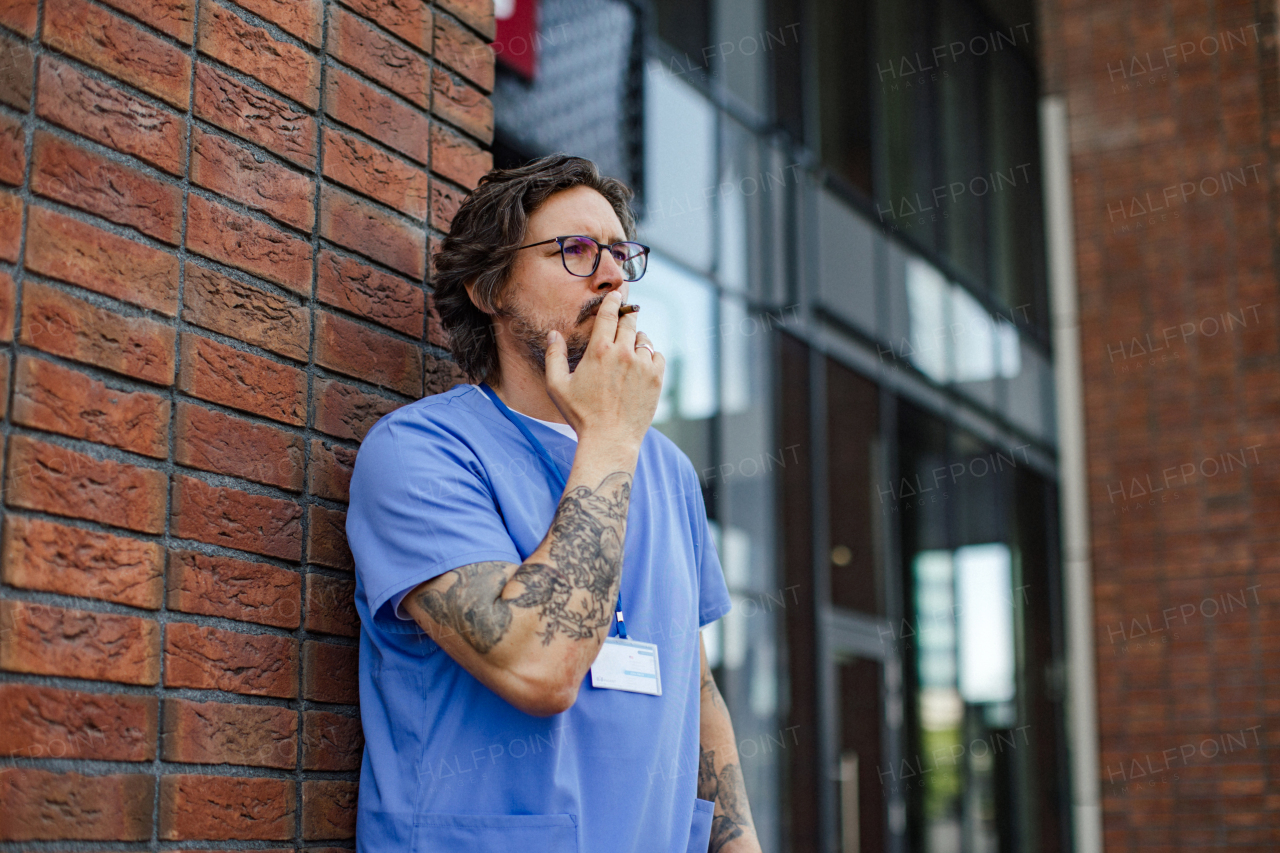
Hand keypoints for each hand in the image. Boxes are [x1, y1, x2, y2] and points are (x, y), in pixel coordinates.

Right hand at [544, 290, 663, 450]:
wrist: (610, 439)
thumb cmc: (581, 415)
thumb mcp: (558, 386)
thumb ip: (554, 356)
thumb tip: (553, 334)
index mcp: (599, 351)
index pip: (609, 314)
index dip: (613, 301)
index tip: (616, 295)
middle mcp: (623, 353)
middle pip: (628, 322)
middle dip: (625, 316)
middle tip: (624, 317)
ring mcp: (642, 365)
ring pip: (644, 338)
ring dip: (637, 339)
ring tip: (629, 350)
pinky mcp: (656, 378)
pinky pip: (657, 355)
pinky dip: (650, 355)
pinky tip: (640, 365)